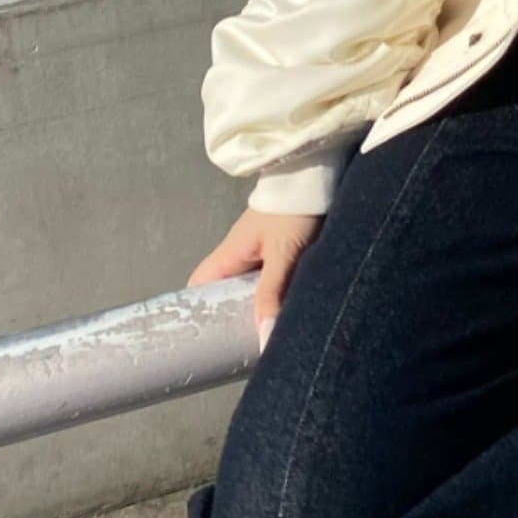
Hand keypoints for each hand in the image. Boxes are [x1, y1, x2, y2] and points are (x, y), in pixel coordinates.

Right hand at [187, 206, 324, 352]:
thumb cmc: (294, 211)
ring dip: (258, 305)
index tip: (205, 340)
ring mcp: (261, 248)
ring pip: (251, 285)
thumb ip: (271, 295)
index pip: (198, 287)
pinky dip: (276, 293)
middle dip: (232, 315)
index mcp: (229, 254)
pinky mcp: (284, 246)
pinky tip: (288, 310)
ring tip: (267, 336)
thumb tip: (262, 340)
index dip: (198, 312)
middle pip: (225, 290)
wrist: (319, 172)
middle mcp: (240, 252)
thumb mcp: (283, 255)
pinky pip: (272, 277)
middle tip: (242, 346)